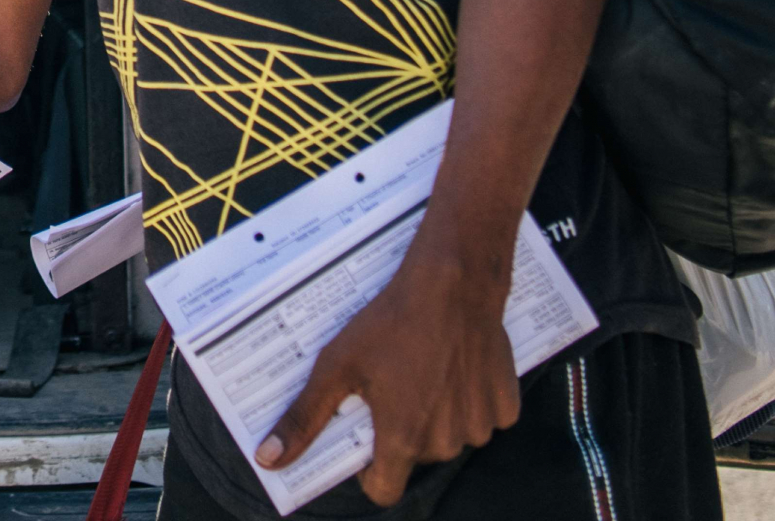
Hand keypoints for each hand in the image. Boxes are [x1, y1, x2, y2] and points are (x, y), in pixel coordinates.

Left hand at [256, 245, 518, 505]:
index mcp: (403, 439)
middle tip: (389, 386)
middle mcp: (447, 441)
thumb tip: (269, 460)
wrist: (453, 283)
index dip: (368, 473)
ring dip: (436, 416)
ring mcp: (481, 425)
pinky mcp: (505, 404)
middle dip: (400, 431)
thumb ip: (304, 418)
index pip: (384, 490)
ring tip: (420, 371)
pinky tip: (454, 368)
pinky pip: (483, 418)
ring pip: (450, 438)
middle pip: (415, 457)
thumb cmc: (390, 322)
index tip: (362, 441)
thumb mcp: (336, 366)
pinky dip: (469, 401)